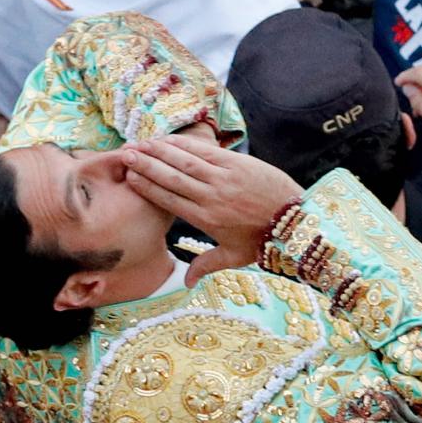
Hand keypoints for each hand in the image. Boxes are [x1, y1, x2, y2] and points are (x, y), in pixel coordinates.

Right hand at [119, 135, 303, 283]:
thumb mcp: (234, 258)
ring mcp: (224, 177)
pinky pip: (204, 151)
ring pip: (184, 161)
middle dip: (146, 165)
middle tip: (126, 155)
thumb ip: (206, 265)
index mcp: (206, 219)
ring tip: (140, 143)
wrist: (296, 222)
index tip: (130, 178)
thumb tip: (185, 284)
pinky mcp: (237, 163)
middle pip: (171, 178)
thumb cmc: (263, 241)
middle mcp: (211, 197)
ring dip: (159, 150)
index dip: (147, 187)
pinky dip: (184, 144)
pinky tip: (168, 139)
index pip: (169, 200)